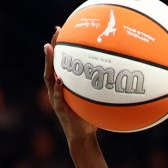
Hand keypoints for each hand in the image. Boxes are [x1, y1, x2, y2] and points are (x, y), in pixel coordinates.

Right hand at [42, 29, 98, 143]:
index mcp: (63, 86)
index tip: (61, 30)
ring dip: (48, 63)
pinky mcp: (60, 109)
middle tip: (56, 32)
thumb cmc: (90, 118)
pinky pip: (58, 97)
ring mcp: (56, 99)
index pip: (58, 63)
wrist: (83, 137)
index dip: (59, 47)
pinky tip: (60, 79)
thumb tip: (119, 75)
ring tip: (49, 49)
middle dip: (52, 48)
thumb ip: (100, 88)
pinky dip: (59, 88)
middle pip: (50, 65)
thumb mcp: (95, 100)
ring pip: (49, 78)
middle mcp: (56, 90)